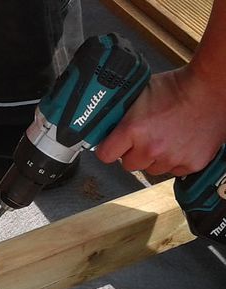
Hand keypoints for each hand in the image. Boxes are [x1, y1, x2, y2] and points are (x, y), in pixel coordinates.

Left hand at [96, 67, 225, 175]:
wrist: (212, 88)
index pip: (105, 154)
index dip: (108, 149)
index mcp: (134, 129)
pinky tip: (179, 143)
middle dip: (133, 153)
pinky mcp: (192, 164)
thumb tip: (105, 123)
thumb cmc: (179, 87)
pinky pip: (173, 171)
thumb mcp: (140, 94)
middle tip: (144, 138)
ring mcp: (172, 158)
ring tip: (165, 137)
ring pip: (151, 169)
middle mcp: (151, 148)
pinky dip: (175, 161)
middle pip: (128, 164)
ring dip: (154, 158)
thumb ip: (121, 113)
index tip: (113, 145)